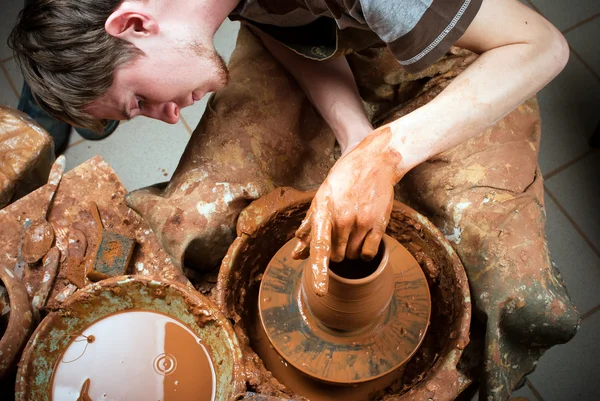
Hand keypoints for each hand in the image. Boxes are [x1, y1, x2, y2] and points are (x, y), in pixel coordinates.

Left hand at [292, 126, 404, 295]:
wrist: (374, 162)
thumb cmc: (343, 180)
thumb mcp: (321, 198)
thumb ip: (309, 227)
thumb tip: (296, 254)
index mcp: (325, 211)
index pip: (320, 244)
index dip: (319, 268)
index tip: (321, 290)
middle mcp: (344, 218)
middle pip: (335, 256)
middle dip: (333, 252)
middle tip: (336, 236)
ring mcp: (363, 222)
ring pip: (352, 256)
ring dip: (348, 251)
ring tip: (350, 232)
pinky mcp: (380, 224)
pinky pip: (369, 252)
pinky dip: (364, 252)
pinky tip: (362, 239)